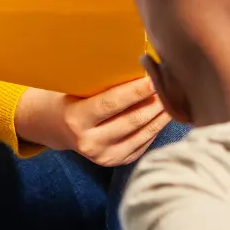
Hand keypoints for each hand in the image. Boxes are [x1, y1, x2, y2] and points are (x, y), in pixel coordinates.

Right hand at [15, 77, 168, 165]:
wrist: (54, 127)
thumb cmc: (68, 98)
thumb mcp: (75, 89)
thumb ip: (101, 84)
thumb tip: (138, 67)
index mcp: (76, 120)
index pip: (111, 103)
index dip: (135, 91)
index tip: (154, 78)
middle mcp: (89, 142)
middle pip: (131, 120)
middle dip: (155, 102)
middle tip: (173, 85)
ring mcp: (103, 156)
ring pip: (142, 133)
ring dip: (160, 115)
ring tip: (175, 98)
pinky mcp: (115, 162)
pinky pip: (142, 144)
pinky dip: (155, 128)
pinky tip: (165, 114)